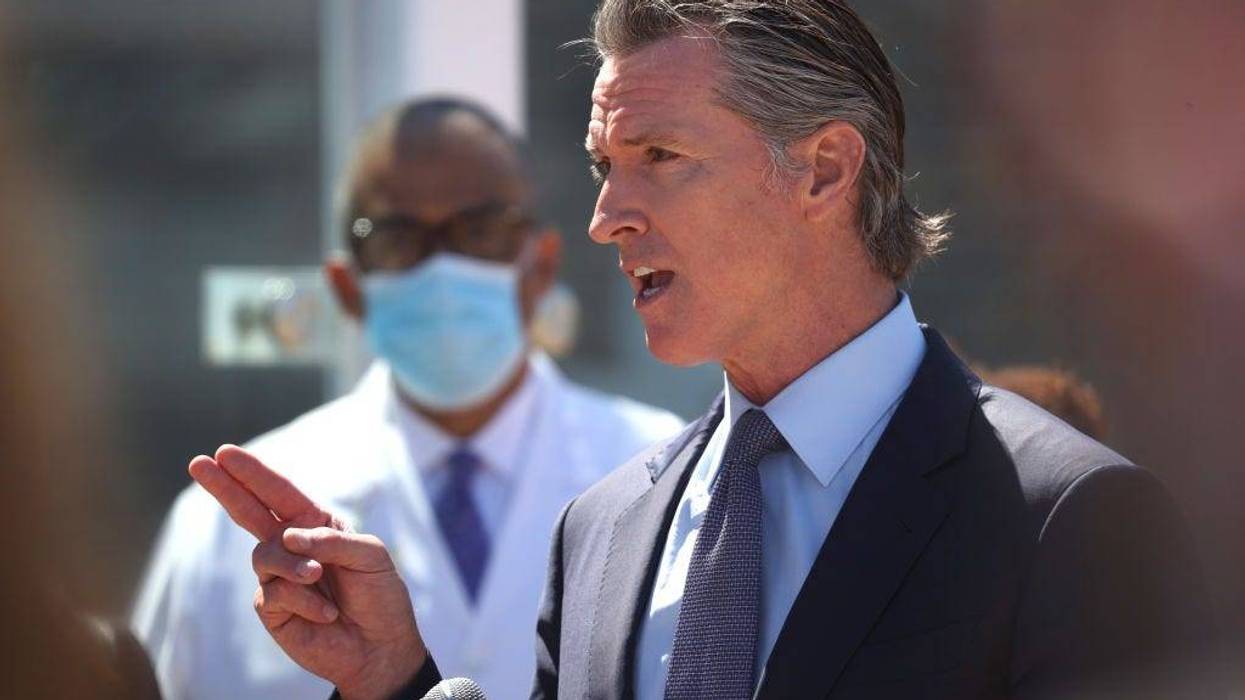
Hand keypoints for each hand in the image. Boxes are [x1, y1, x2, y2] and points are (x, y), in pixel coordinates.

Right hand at [190, 445, 426, 699]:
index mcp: (317, 525)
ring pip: (264, 555)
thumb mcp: (371, 556)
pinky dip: (303, 599)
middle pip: (249, 511)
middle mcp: (293, 546)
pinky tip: (326, 613)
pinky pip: (274, 592)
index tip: (225, 453)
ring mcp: (278, 576)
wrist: (380, 648)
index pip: (280, 494)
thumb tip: (288, 536)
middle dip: (226, 487)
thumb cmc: (380, 597)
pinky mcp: (272, 608)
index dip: (253, 473)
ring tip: (319, 576)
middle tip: (198, 463)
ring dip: (294, 565)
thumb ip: (332, 539)